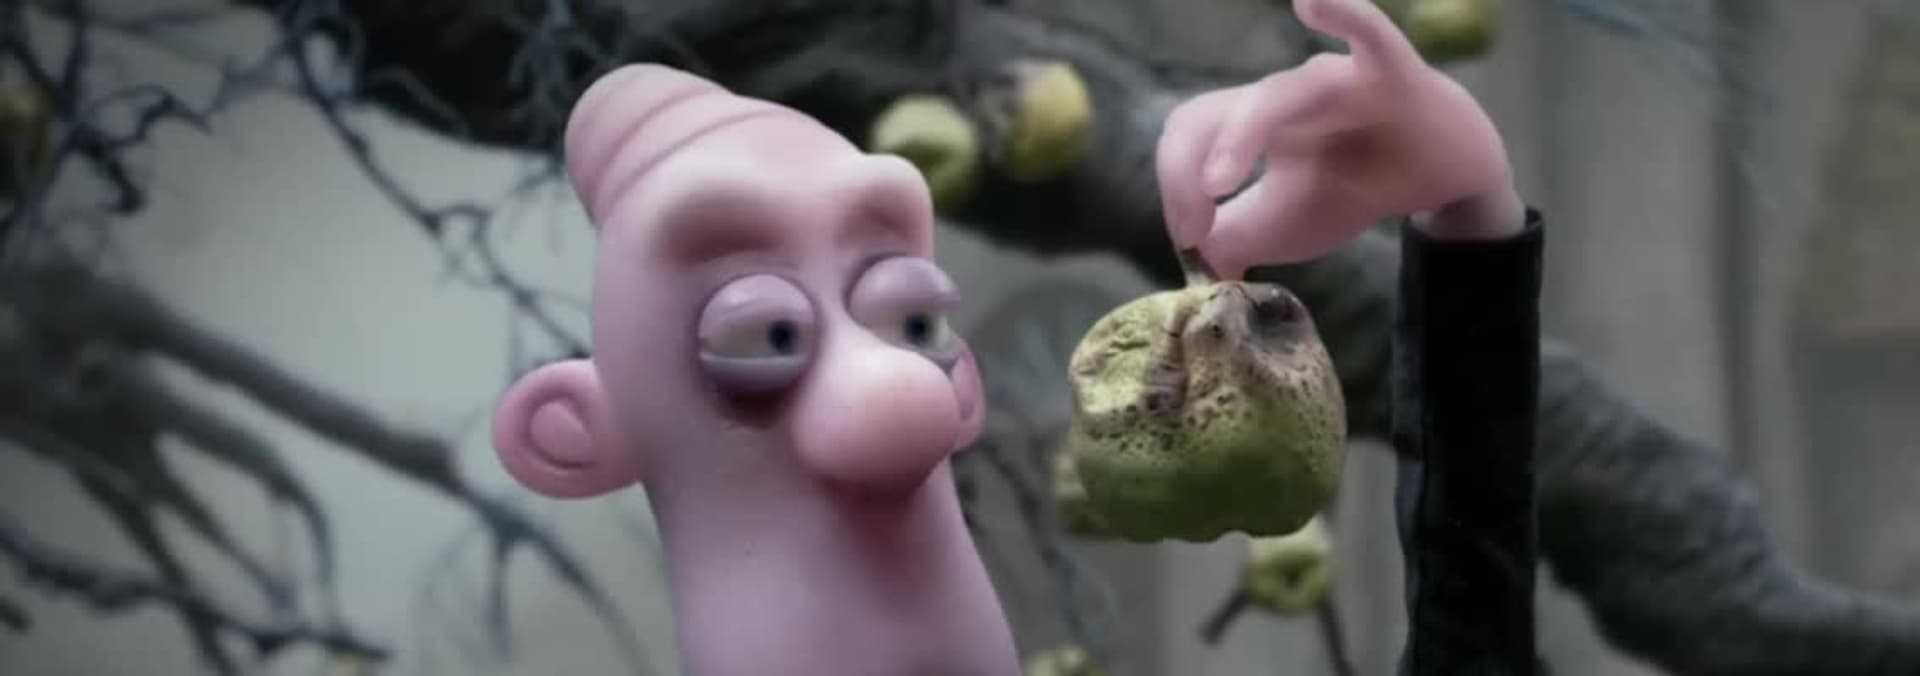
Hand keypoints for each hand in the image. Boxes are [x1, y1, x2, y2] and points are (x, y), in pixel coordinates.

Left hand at [1156, 0, 1523, 279]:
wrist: (1444, 173)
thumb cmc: (1354, 188)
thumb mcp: (1285, 229)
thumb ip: (1235, 244)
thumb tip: (1193, 272)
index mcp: (1249, 124)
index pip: (1189, 138)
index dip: (1173, 187)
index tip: (1188, 239)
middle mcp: (1281, 94)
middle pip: (1212, 114)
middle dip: (1185, 172)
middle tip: (1196, 230)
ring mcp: (1334, 79)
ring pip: (1276, 94)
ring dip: (1239, 135)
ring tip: (1217, 183)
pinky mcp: (1392, 72)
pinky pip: (1370, 33)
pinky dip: (1343, 12)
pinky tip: (1310, 2)